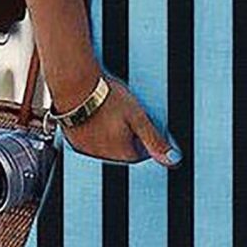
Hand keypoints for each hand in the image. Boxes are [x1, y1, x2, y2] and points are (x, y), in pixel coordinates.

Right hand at [61, 74, 181, 166]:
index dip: (143, 137)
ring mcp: (86, 149)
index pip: (141, 154)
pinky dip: (93, 132)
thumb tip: (172, 159)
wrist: (74, 87)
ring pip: (105, 146)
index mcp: (122, 153)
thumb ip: (155, 140)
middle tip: (124, 115)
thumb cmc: (105, 98)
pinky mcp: (74, 141)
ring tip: (109, 113)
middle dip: (127, 136)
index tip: (140, 122)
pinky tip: (94, 116)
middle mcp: (103, 156)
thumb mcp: (138, 117)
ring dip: (110, 134)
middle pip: (123, 151)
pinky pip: (89, 141)